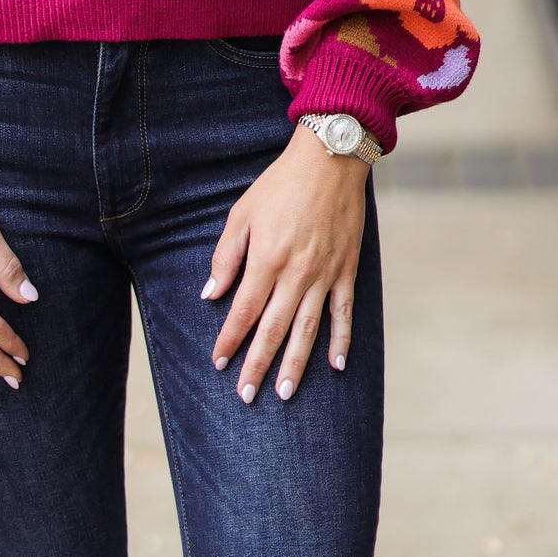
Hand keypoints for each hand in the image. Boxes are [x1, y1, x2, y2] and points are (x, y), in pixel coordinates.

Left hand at [202, 127, 367, 403]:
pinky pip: (343, 314)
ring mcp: (325, 275)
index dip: (229, 339)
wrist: (329, 160)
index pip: (243, 311)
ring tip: (283, 393)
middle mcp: (296, 273)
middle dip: (257, 365)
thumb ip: (225, 256)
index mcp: (266, 258)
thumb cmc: (280, 185)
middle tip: (246, 396)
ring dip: (294, 365)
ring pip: (307, 331)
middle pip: (273, 330)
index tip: (218, 362)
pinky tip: (335, 366)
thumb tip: (210, 294)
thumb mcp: (242, 212)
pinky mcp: (346, 271)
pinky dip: (341, 341)